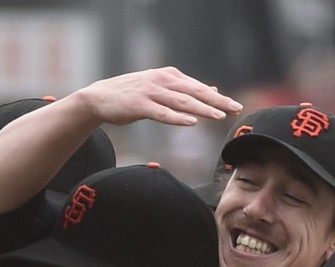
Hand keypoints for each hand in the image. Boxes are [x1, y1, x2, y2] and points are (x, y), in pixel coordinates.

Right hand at [74, 66, 242, 127]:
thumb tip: (213, 90)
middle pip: (195, 92)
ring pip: (182, 102)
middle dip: (217, 101)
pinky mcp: (139, 105)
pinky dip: (178, 118)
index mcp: (170, 76)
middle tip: (235, 108)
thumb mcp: (161, 88)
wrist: (99, 98)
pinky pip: (162, 113)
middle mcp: (162, 81)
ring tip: (219, 115)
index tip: (235, 106)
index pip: (199, 87)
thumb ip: (186, 90)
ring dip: (202, 108)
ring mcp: (151, 92)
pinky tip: (192, 122)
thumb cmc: (133, 95)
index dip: (218, 97)